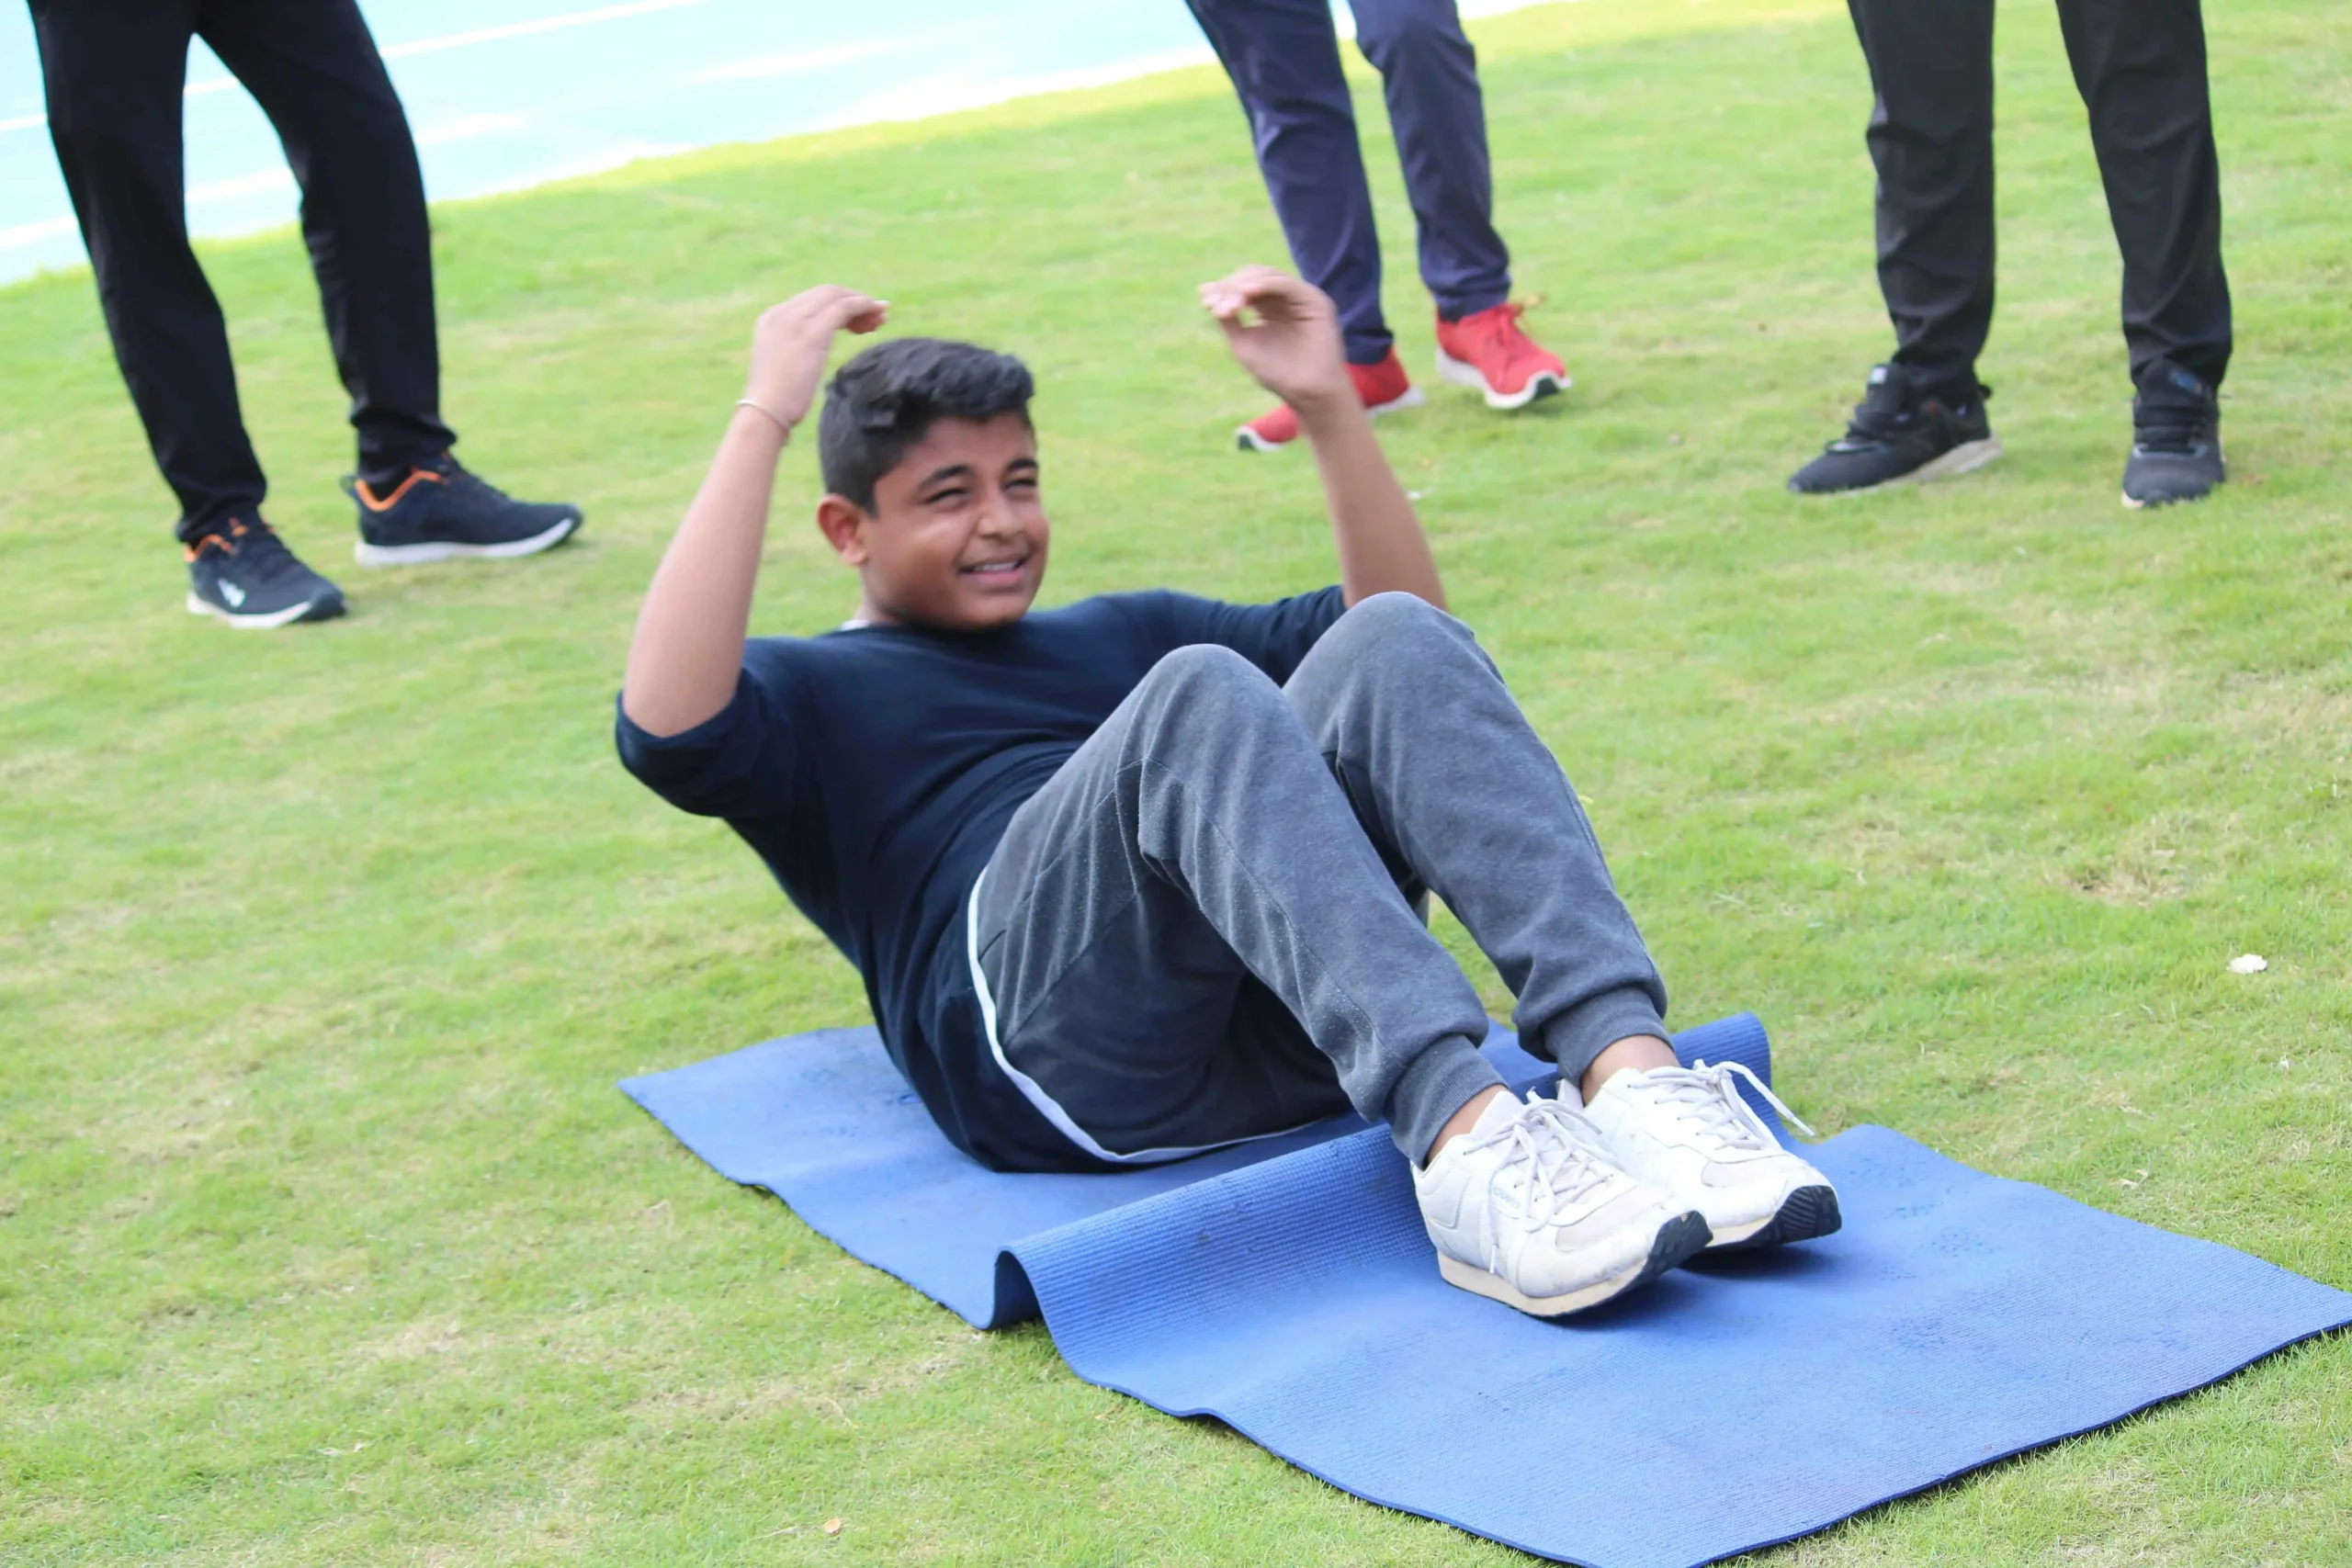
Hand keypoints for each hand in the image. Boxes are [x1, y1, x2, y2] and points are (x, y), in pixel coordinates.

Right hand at [743, 285, 888, 430]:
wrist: (765, 413)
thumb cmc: (776, 402)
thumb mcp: (783, 366)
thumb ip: (796, 350)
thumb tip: (812, 355)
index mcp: (772, 318)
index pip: (812, 300)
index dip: (840, 305)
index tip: (860, 322)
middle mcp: (783, 312)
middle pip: (826, 293)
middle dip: (854, 300)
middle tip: (877, 316)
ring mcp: (796, 320)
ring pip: (837, 296)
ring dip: (863, 304)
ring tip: (882, 319)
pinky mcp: (812, 332)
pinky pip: (844, 308)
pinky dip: (863, 307)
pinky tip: (877, 318)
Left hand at [1200, 267, 1350, 412]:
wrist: (1306, 394)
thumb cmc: (1276, 373)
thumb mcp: (1243, 343)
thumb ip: (1227, 318)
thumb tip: (1204, 290)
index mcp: (1267, 307)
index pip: (1242, 287)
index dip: (1224, 290)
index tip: (1206, 303)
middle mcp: (1284, 298)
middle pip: (1253, 277)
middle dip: (1231, 288)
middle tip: (1217, 306)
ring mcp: (1300, 297)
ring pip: (1268, 276)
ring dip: (1244, 286)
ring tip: (1231, 305)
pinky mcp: (1314, 301)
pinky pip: (1287, 285)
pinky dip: (1266, 284)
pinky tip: (1248, 292)